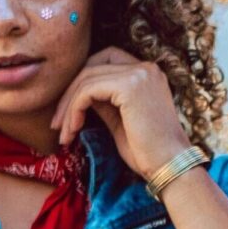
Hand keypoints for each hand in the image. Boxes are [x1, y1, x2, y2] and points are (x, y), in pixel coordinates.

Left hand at [51, 47, 190, 180]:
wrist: (170, 167)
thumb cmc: (148, 152)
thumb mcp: (120, 120)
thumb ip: (103, 101)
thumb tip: (78, 94)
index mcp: (148, 74)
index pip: (105, 61)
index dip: (83, 83)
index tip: (68, 112)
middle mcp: (146, 68)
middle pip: (92, 67)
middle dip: (69, 94)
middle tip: (57, 124)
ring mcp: (139, 74)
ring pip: (86, 79)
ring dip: (68, 107)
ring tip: (63, 134)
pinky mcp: (129, 86)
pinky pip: (87, 91)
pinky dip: (73, 110)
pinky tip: (72, 131)